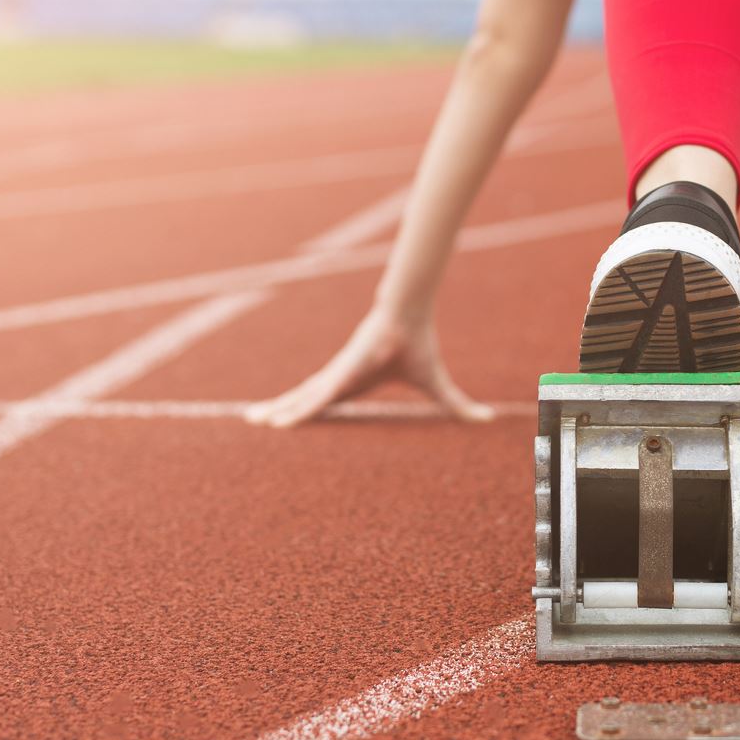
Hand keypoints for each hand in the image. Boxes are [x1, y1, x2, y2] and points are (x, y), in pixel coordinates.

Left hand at [245, 307, 495, 427]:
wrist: (410, 316)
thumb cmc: (419, 346)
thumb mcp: (436, 386)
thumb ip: (456, 406)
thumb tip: (486, 419)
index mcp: (355, 384)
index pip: (327, 403)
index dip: (309, 412)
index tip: (292, 423)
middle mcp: (340, 380)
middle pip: (305, 399)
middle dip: (281, 410)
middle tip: (257, 421)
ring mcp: (336, 376)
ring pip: (301, 399)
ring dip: (277, 410)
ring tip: (253, 420)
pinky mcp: (338, 374)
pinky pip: (314, 399)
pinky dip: (296, 411)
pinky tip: (277, 422)